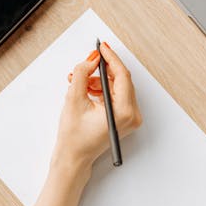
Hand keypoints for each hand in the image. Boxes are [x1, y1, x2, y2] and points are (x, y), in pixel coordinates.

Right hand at [53, 42, 141, 169]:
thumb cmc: (74, 137)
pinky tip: (87, 90)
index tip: (101, 48)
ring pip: (117, 87)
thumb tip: (91, 59)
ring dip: (99, 80)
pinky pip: (116, 96)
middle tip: (88, 61)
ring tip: (80, 82)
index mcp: (124, 111)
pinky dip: (102, 90)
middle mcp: (132, 115)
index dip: (110, 59)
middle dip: (102, 69)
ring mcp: (130, 118)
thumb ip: (82, 74)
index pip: (122, 75)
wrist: (74, 157)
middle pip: (121, 80)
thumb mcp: (74, 99)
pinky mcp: (124, 118)